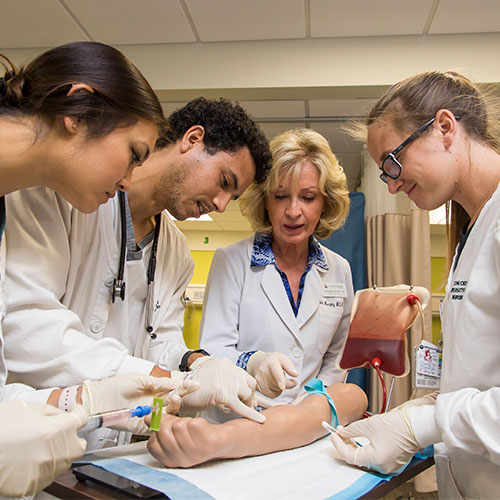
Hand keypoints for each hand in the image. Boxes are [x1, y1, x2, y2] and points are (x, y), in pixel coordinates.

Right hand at [0, 399, 86, 496]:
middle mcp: (54, 453)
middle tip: (58, 431)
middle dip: (71, 437)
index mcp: (55, 430)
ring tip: (36, 445)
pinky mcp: (32, 485)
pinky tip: (27, 459)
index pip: (81, 419)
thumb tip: (62, 414)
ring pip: (63, 461)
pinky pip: (46, 474)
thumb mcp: (24, 407)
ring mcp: (44, 471)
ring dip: (57, 452)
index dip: (79, 411)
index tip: (76, 410)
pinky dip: (42, 466)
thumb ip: (49, 410)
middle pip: (78, 445)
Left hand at [82, 373, 198, 433]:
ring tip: (175, 397)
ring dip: (174, 405)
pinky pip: (156, 424)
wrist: (99, 399)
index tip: (194, 383)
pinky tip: (164, 411)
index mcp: (154, 391)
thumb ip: (158, 382)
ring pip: (168, 413)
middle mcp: (153, 403)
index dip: (184, 387)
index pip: (173, 389)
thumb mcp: (140, 379)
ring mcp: (149, 414)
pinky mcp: (142, 425)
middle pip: (173, 401)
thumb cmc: (116, 386)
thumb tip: (174, 382)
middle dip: (181, 394)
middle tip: (185, 390)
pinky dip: (162, 418)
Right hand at [147, 413, 226, 467]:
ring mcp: (193, 452)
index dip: (157, 430)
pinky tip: (203, 428)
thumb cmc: (199, 436)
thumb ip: (162, 424)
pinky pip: (193, 424)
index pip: (152, 445)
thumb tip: (148, 417)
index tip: (166, 424)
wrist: (223, 440)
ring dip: (186, 421)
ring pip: (178, 426)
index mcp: (171, 459)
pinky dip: (198, 421)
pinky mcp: (206, 444)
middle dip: (171, 421)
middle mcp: (181, 459)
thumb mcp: (177, 432)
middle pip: (163, 433)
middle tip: (181, 422)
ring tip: (193, 427)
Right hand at [172, 357, 264, 422]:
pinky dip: (251, 414)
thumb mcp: (212, 378)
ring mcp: (226, 381)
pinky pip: (241, 406)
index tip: (248, 398)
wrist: (177, 391)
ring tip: (245, 411)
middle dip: (250, 396)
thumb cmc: (192, 389)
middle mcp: (228, 369)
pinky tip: (259, 420)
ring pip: (248, 394)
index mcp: (225, 364)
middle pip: (250, 384)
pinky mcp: (223, 394)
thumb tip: (241, 391)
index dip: (247, 389)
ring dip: (248, 404)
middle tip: (248, 406)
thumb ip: (226, 380)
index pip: (244, 375)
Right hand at [246, 351, 297, 397]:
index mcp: (271, 362)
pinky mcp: (257, 388)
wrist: (256, 363)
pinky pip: (271, 395)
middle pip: (280, 384)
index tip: (283, 385)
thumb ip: (290, 366)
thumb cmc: (271, 361)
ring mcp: (259, 380)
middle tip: (284, 375)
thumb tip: (295, 374)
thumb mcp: (282, 358)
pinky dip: (275, 391)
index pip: (275, 372)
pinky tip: (272, 384)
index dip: (280, 380)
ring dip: (279, 387)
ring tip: (275, 378)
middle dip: (286, 382)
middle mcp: (263, 371)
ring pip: (276, 390)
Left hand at [330, 395, 435, 473]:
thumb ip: (351, 430)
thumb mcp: (368, 425)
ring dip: (355, 446)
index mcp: (376, 460)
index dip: (339, 445)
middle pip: (358, 459)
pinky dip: (366, 448)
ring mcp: (390, 465)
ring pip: (366, 458)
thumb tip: (341, 432)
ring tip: (348, 434)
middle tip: (339, 433)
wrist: (417, 423)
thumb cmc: (398, 425)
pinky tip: (361, 439)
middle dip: (346, 445)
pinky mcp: (394, 460)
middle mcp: (383, 467)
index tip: (333, 435)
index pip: (350, 456)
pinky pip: (376, 457)